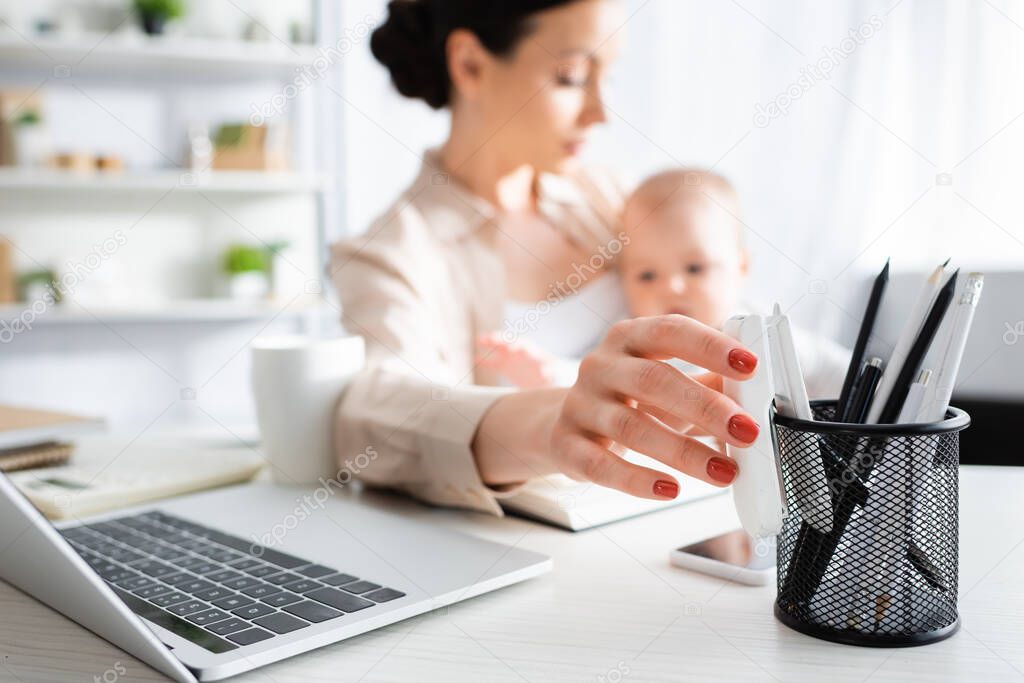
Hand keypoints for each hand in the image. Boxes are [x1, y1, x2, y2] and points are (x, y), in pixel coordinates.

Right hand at [472, 315, 759, 499]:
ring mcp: (579, 405)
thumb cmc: (628, 398)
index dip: (710, 346)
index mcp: (629, 338)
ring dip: (683, 452)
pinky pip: (601, 465)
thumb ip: (708, 382)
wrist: (565, 422)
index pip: (670, 331)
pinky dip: (637, 479)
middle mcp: (600, 365)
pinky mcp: (565, 445)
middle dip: (705, 407)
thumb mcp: (668, 381)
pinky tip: (670, 489)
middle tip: (746, 431)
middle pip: (653, 380)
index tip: (750, 366)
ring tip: (724, 472)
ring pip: (630, 426)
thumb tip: (754, 395)